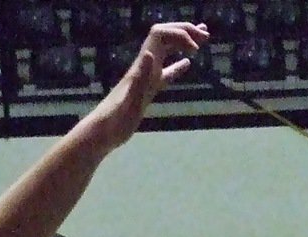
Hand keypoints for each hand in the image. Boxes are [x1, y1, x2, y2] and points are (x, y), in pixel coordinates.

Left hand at [90, 22, 210, 147]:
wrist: (102, 134)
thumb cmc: (115, 121)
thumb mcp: (130, 100)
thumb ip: (139, 77)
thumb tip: (148, 52)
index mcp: (142, 67)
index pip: (161, 35)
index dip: (179, 34)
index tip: (195, 49)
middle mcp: (144, 68)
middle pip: (165, 39)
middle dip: (185, 32)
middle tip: (205, 35)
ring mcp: (146, 79)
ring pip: (167, 53)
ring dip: (183, 43)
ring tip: (202, 39)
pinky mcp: (147, 92)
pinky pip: (164, 74)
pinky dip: (177, 66)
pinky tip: (187, 64)